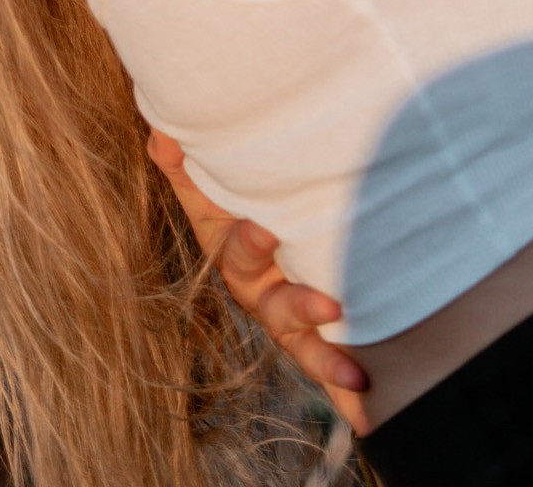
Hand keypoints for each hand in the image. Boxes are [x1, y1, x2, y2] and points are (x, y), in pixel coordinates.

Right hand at [146, 131, 371, 433]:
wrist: (274, 213)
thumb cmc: (238, 194)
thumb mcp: (210, 183)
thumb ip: (187, 162)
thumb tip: (164, 132)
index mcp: (235, 252)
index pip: (237, 251)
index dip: (250, 243)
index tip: (267, 229)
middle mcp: (262, 290)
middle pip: (276, 308)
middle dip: (299, 309)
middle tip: (328, 305)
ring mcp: (292, 314)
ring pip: (305, 343)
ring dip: (327, 359)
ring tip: (357, 373)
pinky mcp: (323, 330)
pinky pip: (330, 362)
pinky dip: (346, 388)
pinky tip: (368, 400)